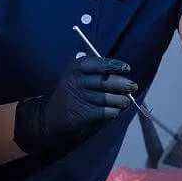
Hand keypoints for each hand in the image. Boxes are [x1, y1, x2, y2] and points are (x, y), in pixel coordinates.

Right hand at [14, 56, 137, 152]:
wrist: (48, 117)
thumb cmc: (67, 93)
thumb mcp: (74, 76)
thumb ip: (93, 72)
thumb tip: (119, 72)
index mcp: (74, 68)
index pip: (98, 63)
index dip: (114, 65)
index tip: (126, 68)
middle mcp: (77, 81)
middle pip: (106, 81)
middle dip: (124, 83)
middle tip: (133, 86)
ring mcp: (80, 98)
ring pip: (109, 97)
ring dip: (122, 100)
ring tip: (126, 100)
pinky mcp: (83, 114)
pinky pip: (106, 111)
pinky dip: (114, 111)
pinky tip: (116, 110)